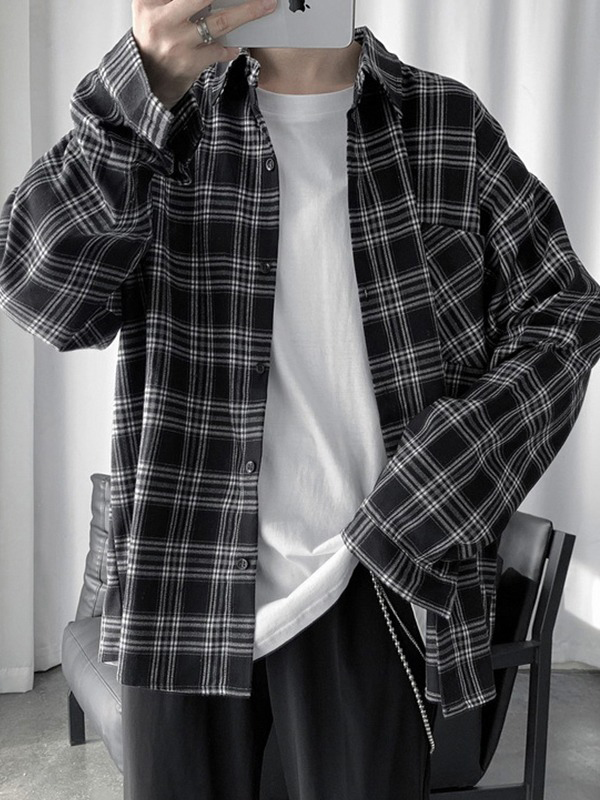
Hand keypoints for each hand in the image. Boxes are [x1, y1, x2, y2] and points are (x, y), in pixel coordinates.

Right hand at [132, 0, 277, 108]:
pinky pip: (220, 49)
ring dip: (247, 12)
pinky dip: (231, 47)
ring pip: (219, 22)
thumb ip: (175, 1)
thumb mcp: (151, 11)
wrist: (148, 81)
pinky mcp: (191, 62)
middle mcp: (162, 19)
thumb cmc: (155, 41)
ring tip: (265, 6)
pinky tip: (235, 46)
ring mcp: (178, 42)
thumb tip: (210, 1)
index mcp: (149, 1)